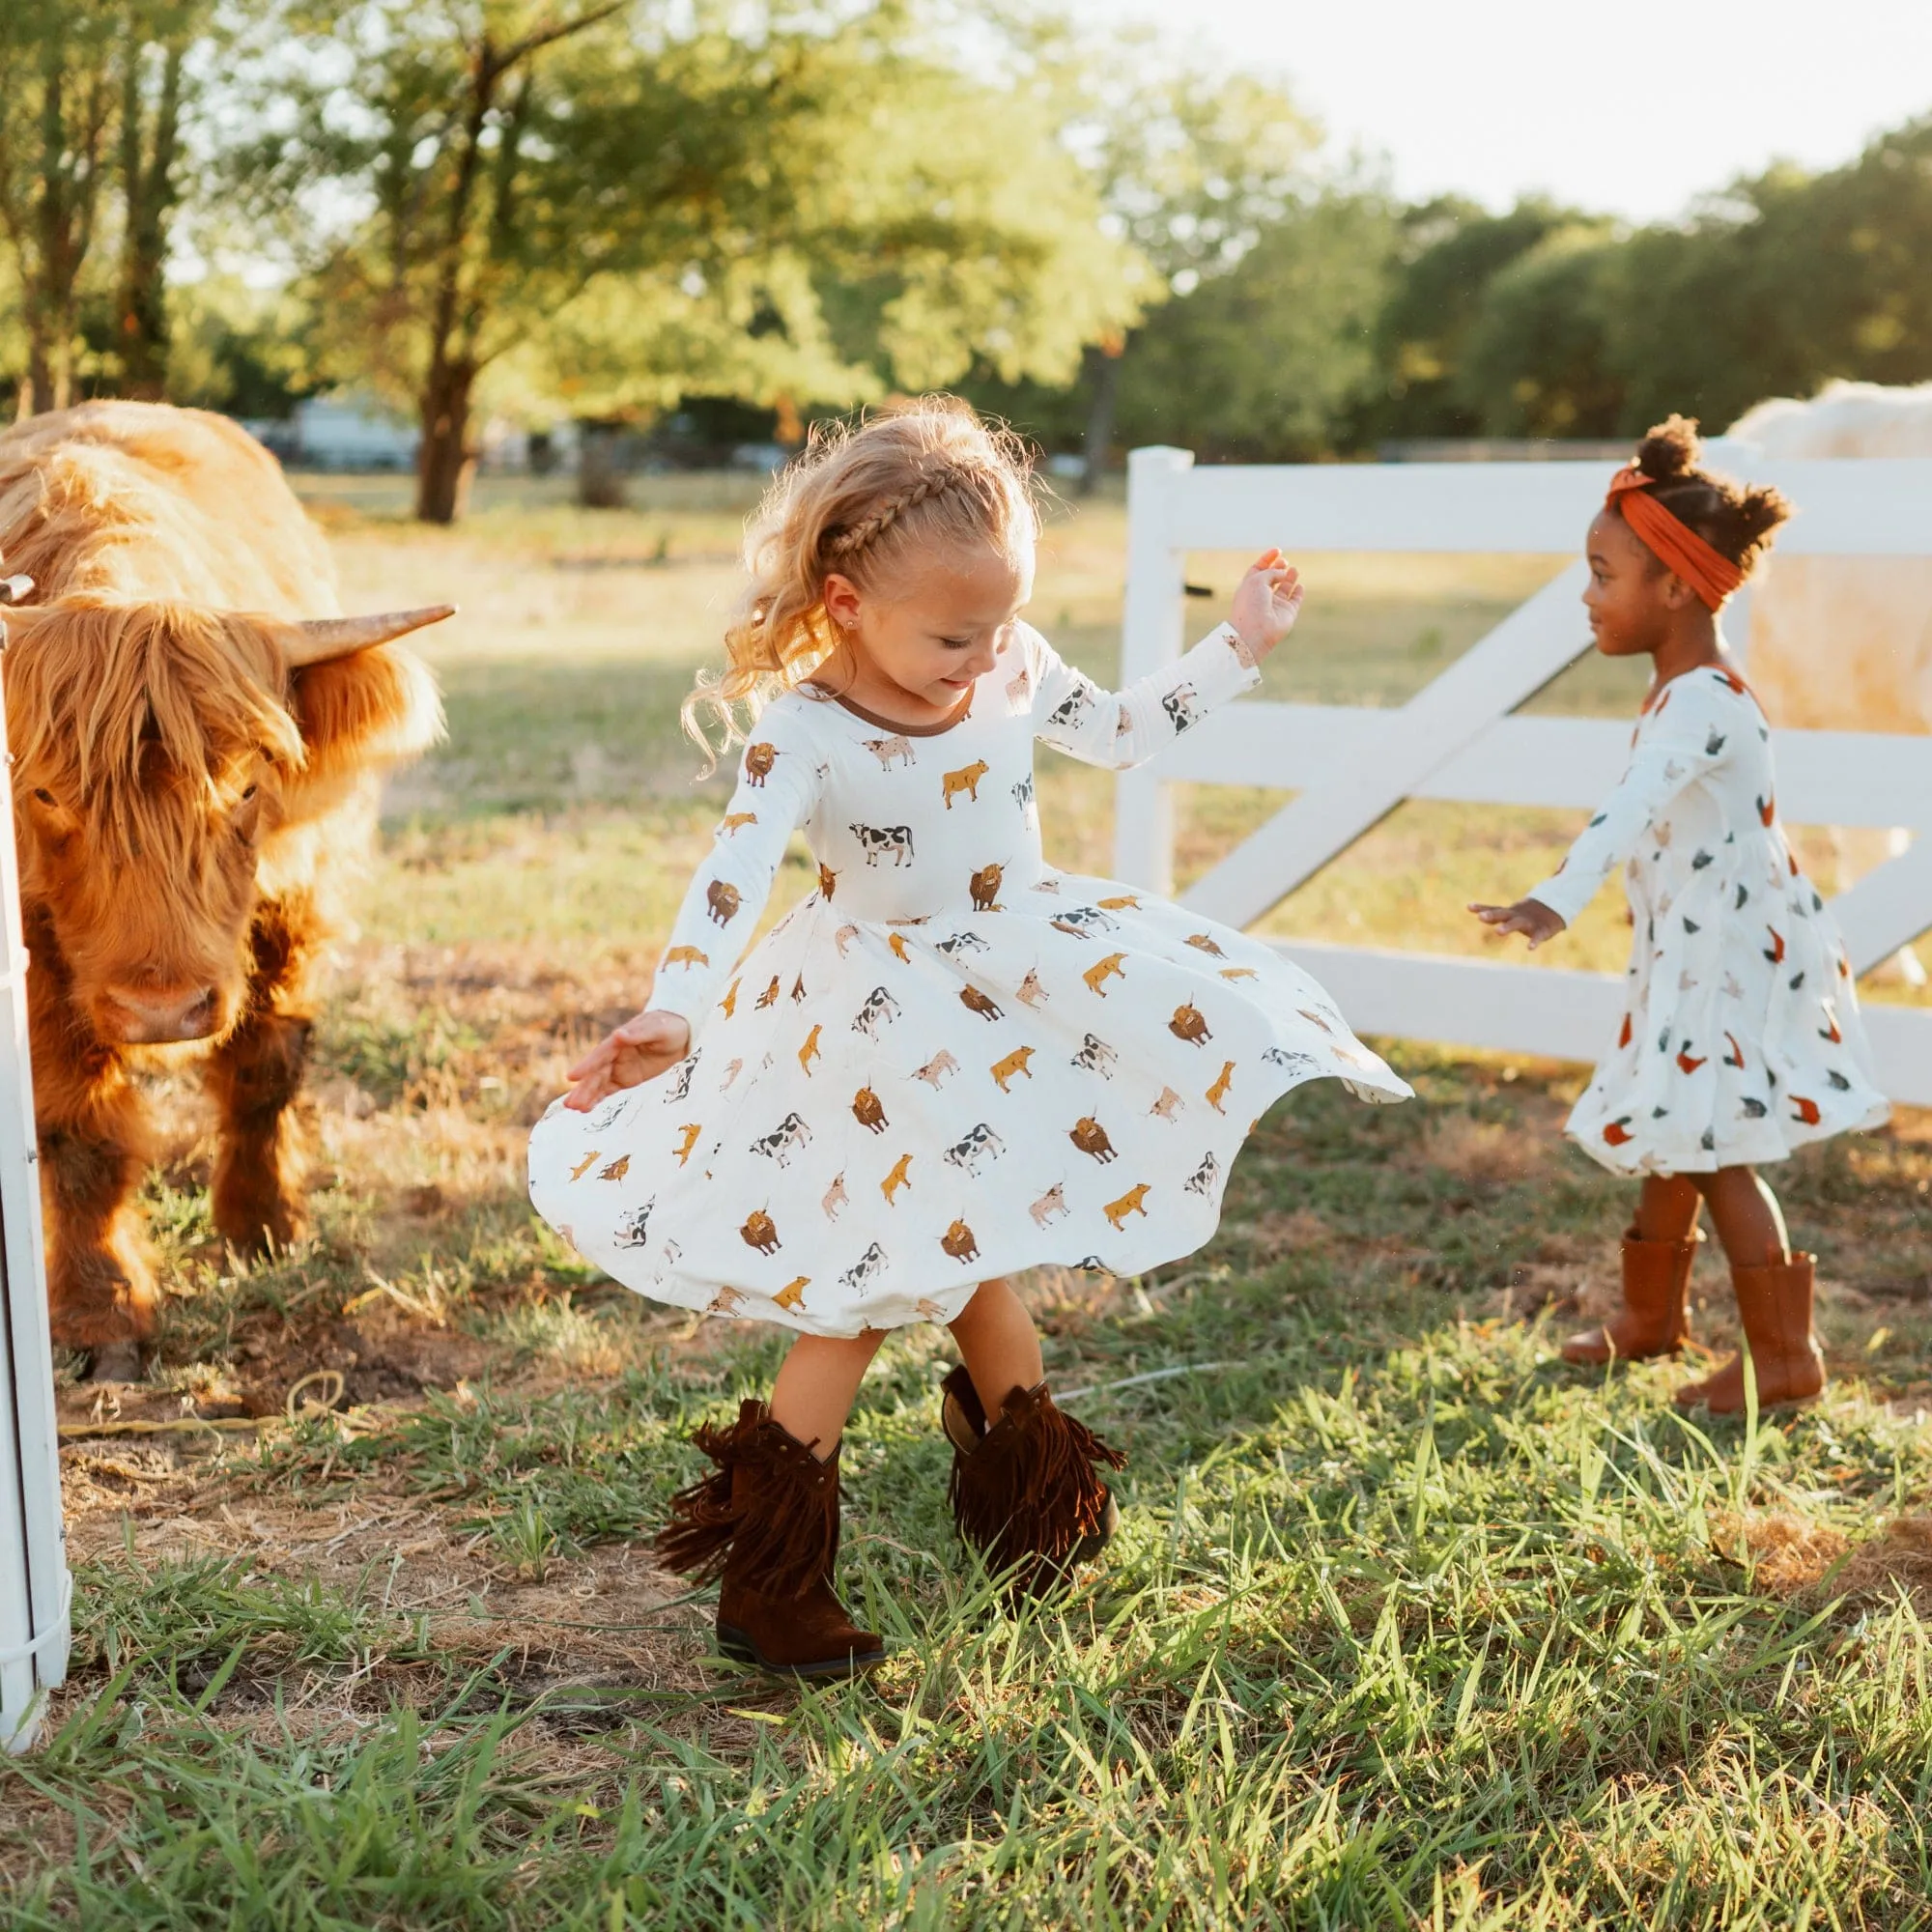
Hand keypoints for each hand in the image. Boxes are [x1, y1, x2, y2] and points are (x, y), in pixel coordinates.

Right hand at [562, 1010, 692, 1109]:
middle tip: (570, 1103)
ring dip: (586, 1095)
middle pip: (596, 1073)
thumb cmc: (668, 1027)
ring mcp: (619, 1067)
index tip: (572, 1077)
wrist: (681, 1034)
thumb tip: (618, 1035)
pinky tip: (586, 1108)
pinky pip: (608, 1089)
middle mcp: (615, 1055)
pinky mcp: (626, 1078)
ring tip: (573, 1108)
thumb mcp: (658, 1029)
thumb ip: (639, 1034)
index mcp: (620, 1041)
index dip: (587, 1065)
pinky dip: (597, 1098)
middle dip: (584, 1088)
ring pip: (599, 1083)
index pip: (600, 1055)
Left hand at [1227, 548, 1303, 663]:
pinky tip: (1300, 586)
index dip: (1267, 559)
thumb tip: (1284, 573)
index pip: (1258, 569)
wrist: (1255, 631)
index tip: (1277, 550)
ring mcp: (1275, 605)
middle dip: (1278, 568)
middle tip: (1284, 561)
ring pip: (1284, 588)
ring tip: (1293, 569)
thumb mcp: (1257, 580)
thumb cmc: (1251, 604)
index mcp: (1249, 587)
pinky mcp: (1287, 613)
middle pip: (1272, 578)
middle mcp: (1262, 596)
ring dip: (1289, 578)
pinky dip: (1298, 592)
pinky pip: (1295, 600)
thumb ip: (1271, 572)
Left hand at [1468, 897, 1566, 949]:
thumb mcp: (1510, 913)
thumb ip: (1493, 913)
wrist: (1555, 909)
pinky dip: (1534, 942)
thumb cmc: (1526, 913)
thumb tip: (1468, 906)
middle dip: (1492, 916)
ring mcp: (1530, 922)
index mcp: (1510, 913)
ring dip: (1508, 927)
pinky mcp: (1543, 930)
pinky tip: (1530, 949)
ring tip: (1498, 932)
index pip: (1494, 909)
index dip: (1482, 908)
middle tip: (1481, 918)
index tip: (1469, 907)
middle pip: (1503, 914)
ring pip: (1517, 923)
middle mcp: (1517, 916)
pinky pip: (1538, 936)